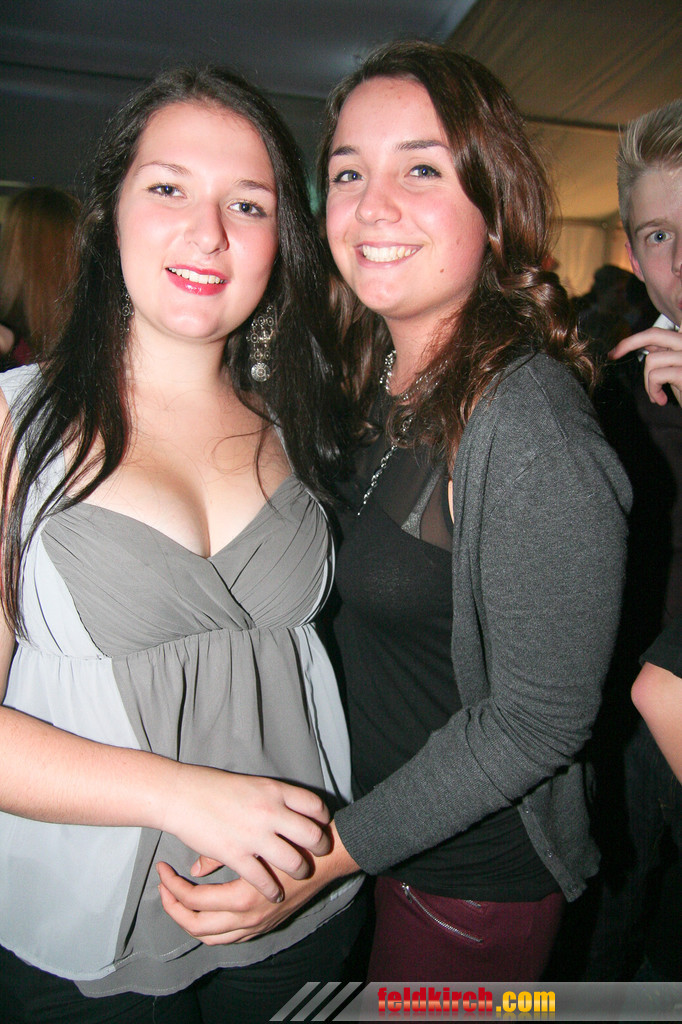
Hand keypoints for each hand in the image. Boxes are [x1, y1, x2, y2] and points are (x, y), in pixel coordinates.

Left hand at [157, 822, 359, 943]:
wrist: (328, 855)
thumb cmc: (289, 840)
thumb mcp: (252, 837)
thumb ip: (222, 853)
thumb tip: (195, 868)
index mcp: (243, 897)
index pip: (193, 902)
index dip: (172, 887)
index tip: (163, 870)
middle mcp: (249, 918)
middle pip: (196, 926)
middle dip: (173, 908)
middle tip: (163, 887)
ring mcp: (259, 925)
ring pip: (211, 937)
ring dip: (189, 921)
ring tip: (177, 901)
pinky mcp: (267, 924)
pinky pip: (230, 938)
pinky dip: (212, 929)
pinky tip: (204, 911)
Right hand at [161, 767, 330, 902]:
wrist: (182, 794)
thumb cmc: (214, 786)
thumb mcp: (252, 783)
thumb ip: (273, 797)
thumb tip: (290, 807)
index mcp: (274, 791)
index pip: (314, 806)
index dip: (323, 820)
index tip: (321, 828)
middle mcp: (270, 812)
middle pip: (312, 836)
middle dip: (320, 849)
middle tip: (319, 855)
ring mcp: (254, 834)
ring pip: (294, 861)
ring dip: (300, 871)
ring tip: (300, 875)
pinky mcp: (236, 855)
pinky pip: (264, 879)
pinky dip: (273, 889)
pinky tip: (274, 893)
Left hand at [610, 326, 681, 405]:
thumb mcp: (675, 368)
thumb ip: (664, 354)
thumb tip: (641, 344)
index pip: (658, 332)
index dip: (635, 338)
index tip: (616, 350)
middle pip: (654, 334)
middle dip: (629, 342)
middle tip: (612, 355)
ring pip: (652, 360)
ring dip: (648, 382)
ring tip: (656, 395)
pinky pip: (656, 376)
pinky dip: (653, 390)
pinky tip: (661, 400)